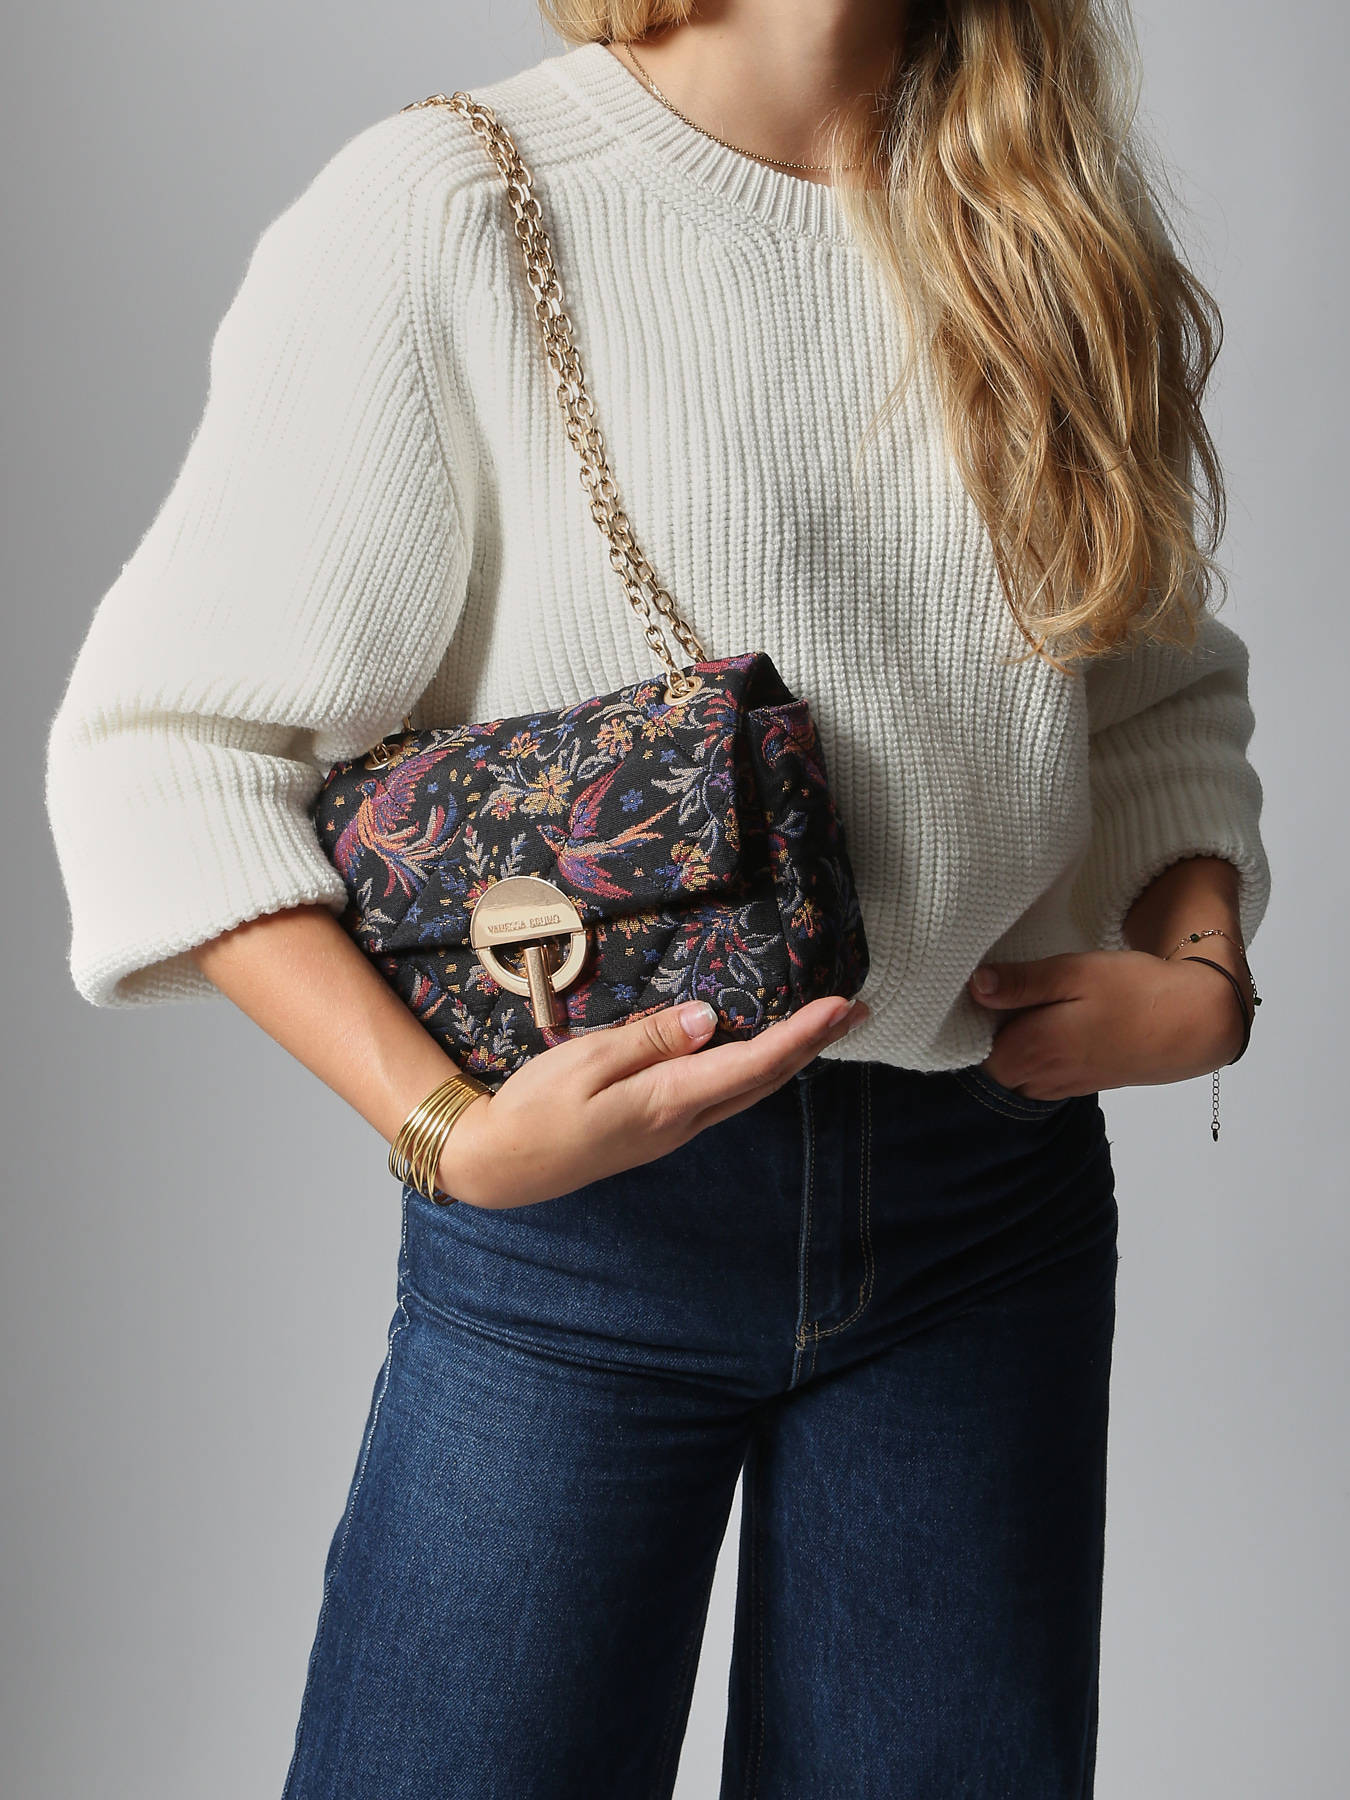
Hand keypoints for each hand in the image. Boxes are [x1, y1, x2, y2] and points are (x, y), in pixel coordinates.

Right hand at [435, 993, 870, 1208]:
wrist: (503, 1164)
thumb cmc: (536, 1108)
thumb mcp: (586, 1062)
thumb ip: (649, 1040)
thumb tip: (708, 1019)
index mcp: (668, 1102)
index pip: (752, 1064)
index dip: (801, 1036)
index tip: (839, 1007)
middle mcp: (683, 1122)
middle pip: (763, 1080)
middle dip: (813, 1046)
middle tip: (855, 1010)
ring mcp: (674, 1130)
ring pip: (747, 1090)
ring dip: (790, 1059)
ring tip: (822, 1027)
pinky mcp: (660, 1128)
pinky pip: (722, 1095)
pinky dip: (755, 1069)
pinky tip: (760, 1053)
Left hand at [966, 949, 1247, 1100]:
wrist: (1195, 1023)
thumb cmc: (1133, 990)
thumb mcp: (1074, 972)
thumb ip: (1022, 982)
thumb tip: (975, 986)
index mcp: (1033, 1048)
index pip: (975, 1050)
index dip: (974, 1024)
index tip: (980, 995)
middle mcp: (1043, 1076)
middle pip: (996, 1066)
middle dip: (992, 1040)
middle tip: (1005, 999)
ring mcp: (1066, 1084)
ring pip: (1020, 1076)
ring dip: (1017, 1050)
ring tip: (1030, 1012)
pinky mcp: (1087, 1083)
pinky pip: (1045, 1080)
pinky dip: (1040, 1060)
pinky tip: (1056, 1029)